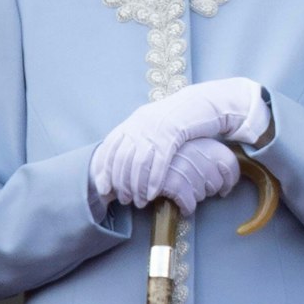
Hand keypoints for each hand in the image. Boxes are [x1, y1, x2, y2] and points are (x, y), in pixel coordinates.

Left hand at [92, 78, 263, 205]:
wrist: (200, 102)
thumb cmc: (176, 118)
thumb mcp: (152, 124)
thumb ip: (137, 138)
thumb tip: (122, 163)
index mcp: (133, 122)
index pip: (109, 147)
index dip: (104, 169)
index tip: (103, 188)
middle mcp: (140, 124)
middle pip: (122, 158)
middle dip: (121, 183)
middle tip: (123, 199)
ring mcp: (156, 128)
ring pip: (139, 162)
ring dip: (137, 186)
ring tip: (139, 201)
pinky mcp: (174, 133)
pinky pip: (160, 161)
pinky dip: (154, 179)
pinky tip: (152, 193)